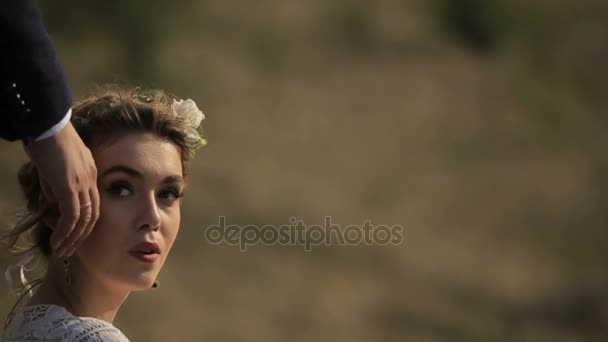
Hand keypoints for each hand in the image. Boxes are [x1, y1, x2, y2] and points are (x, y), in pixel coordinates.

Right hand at [25, 121, 99, 257]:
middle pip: (93, 215)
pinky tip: (57, 241)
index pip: (93, 204)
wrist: (48, 124)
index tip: (75, 236)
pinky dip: (65, 231)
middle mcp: (91, 180)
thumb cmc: (48, 140)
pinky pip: (71, 215)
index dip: (85, 223)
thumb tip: (53, 200)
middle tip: (70, 251)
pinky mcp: (69, 186)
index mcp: (90, 174)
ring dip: (72, 238)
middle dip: (82, 236)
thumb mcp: (53, 166)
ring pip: (83, 218)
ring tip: (61, 251)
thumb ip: (55, 184)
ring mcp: (82, 183)